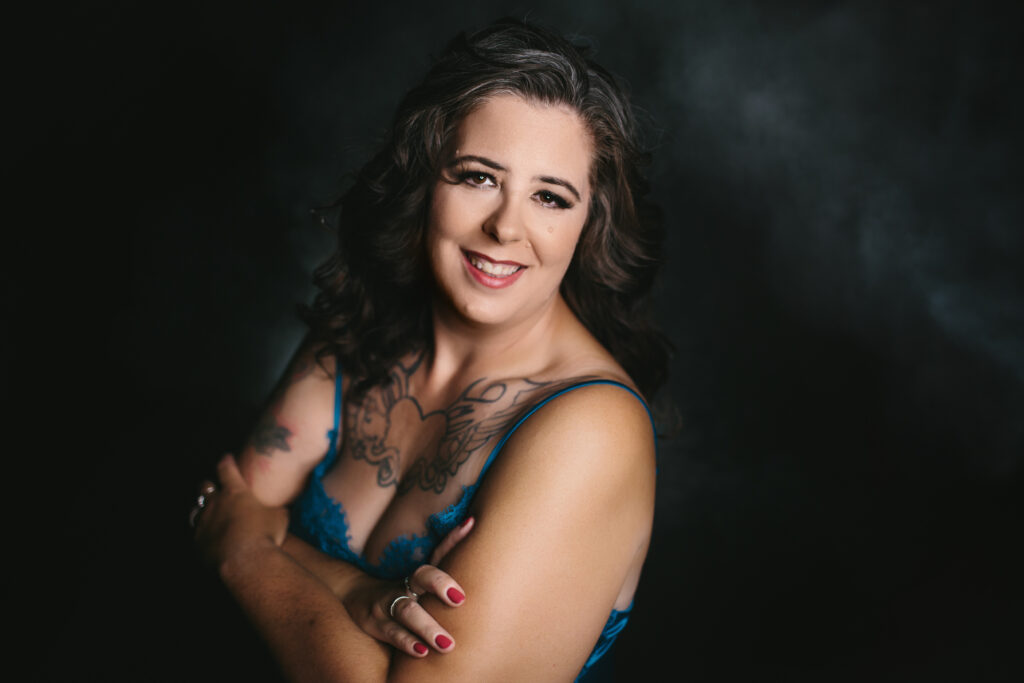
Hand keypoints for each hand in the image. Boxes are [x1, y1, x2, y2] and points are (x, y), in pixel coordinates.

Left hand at [193, 454, 288, 568]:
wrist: (245, 562)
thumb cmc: (265, 535)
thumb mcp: (280, 517)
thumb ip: (276, 509)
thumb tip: (282, 508)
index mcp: (235, 492)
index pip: (227, 469)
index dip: (226, 462)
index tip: (227, 458)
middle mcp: (215, 504)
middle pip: (205, 487)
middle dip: (209, 486)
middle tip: (214, 488)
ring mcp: (204, 523)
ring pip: (196, 510)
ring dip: (202, 510)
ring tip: (207, 513)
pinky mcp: (198, 543)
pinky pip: (197, 534)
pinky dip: (203, 533)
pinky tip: (209, 538)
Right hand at [343, 516, 474, 657]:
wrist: (357, 598)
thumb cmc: (405, 591)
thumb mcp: (423, 578)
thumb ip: (446, 558)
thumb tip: (472, 522)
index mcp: (420, 574)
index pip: (439, 554)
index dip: (452, 544)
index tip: (470, 537)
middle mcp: (404, 584)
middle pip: (421, 577)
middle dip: (439, 585)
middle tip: (460, 599)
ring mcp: (387, 603)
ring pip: (407, 611)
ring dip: (427, 626)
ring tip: (447, 643)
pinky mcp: (375, 624)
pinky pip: (391, 633)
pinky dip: (406, 642)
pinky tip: (422, 651)